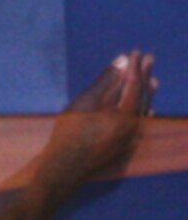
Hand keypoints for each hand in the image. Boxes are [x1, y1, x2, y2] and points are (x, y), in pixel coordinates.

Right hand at [46, 51, 156, 182]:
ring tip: (153, 81)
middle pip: (143, 96)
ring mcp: (132, 137)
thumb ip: (105, 81)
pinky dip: (144, 111)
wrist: (66, 167)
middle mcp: (135, 125)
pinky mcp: (126, 145)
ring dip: (147, 93)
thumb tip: (123, 61)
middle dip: (145, 77)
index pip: (134, 84)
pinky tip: (147, 110)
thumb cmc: (71, 131)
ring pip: (144, 110)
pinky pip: (141, 123)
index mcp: (126, 113)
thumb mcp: (85, 102)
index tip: (137, 51)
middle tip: (150, 59)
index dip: (136, 67)